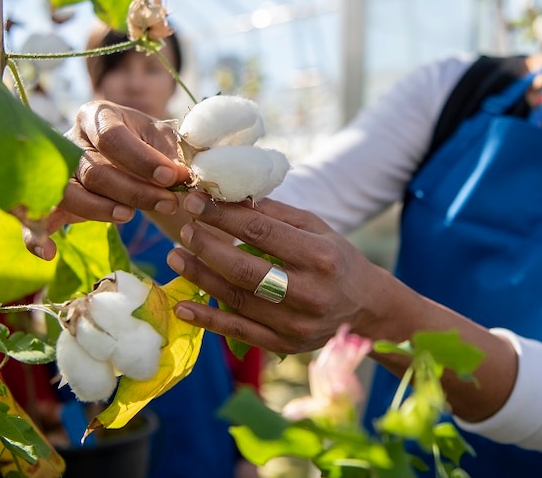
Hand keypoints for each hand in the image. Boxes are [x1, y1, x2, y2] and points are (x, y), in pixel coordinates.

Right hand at [25, 100, 190, 258]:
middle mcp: (70, 140)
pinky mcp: (49, 199)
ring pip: (68, 194)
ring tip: (130, 217)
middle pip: (94, 171)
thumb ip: (173, 155)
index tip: (171, 177)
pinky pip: (36, 218)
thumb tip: (182, 176)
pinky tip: (49, 253)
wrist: (139, 157)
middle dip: (133, 191)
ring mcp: (56, 170)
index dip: (142, 160)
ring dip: (100, 210)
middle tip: (168, 203)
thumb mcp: (166, 139)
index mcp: (98, 116)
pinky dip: (36, 236)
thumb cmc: (153, 144)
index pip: (112, 138)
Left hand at [166, 192, 393, 353]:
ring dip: (200, 277)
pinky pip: (239, 332)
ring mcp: (297, 323)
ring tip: (175, 256)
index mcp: (320, 256)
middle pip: (245, 269)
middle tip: (183, 229)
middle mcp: (310, 292)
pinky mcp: (285, 345)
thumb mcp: (317, 228)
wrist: (366, 307)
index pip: (262, 232)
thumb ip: (275, 214)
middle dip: (207, 246)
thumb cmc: (337, 259)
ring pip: (237, 300)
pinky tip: (182, 306)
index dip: (224, 217)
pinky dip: (207, 320)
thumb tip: (229, 196)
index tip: (195, 202)